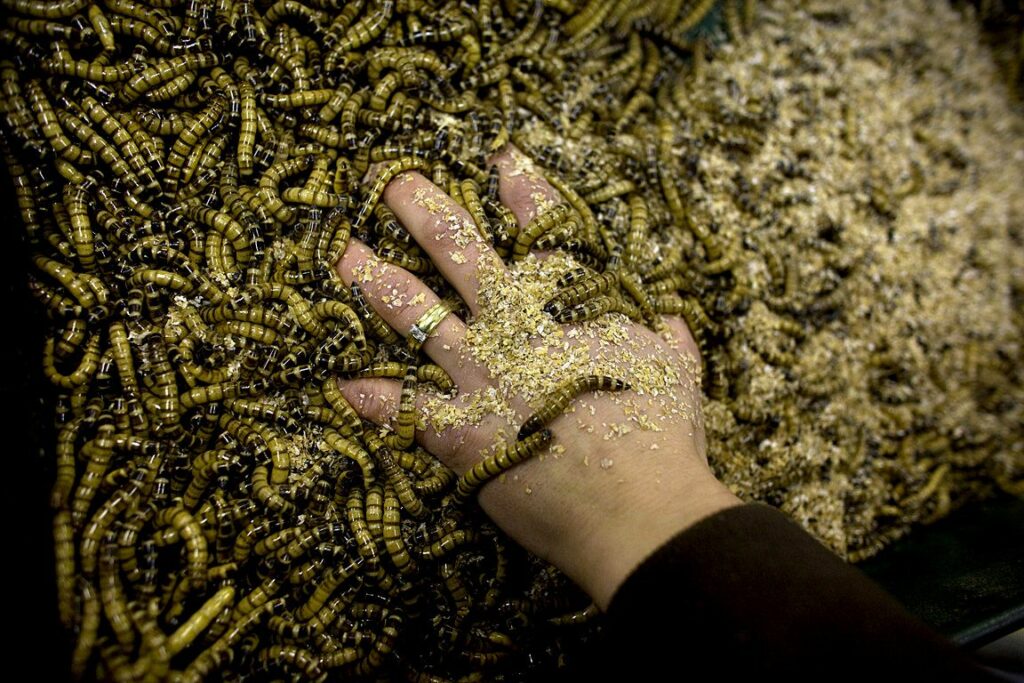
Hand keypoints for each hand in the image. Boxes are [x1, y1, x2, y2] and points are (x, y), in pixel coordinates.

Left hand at [334, 147, 741, 608]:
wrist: (640, 513)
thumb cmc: (665, 444)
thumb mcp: (679, 377)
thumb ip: (668, 341)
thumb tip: (670, 322)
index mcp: (575, 312)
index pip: (546, 235)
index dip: (523, 192)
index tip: (499, 156)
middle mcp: (520, 333)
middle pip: (465, 258)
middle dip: (426, 214)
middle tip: (391, 183)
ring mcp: (484, 379)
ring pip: (419, 317)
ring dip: (377, 282)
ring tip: (344, 255)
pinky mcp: (462, 433)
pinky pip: (404, 409)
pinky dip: (372, 395)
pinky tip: (339, 379)